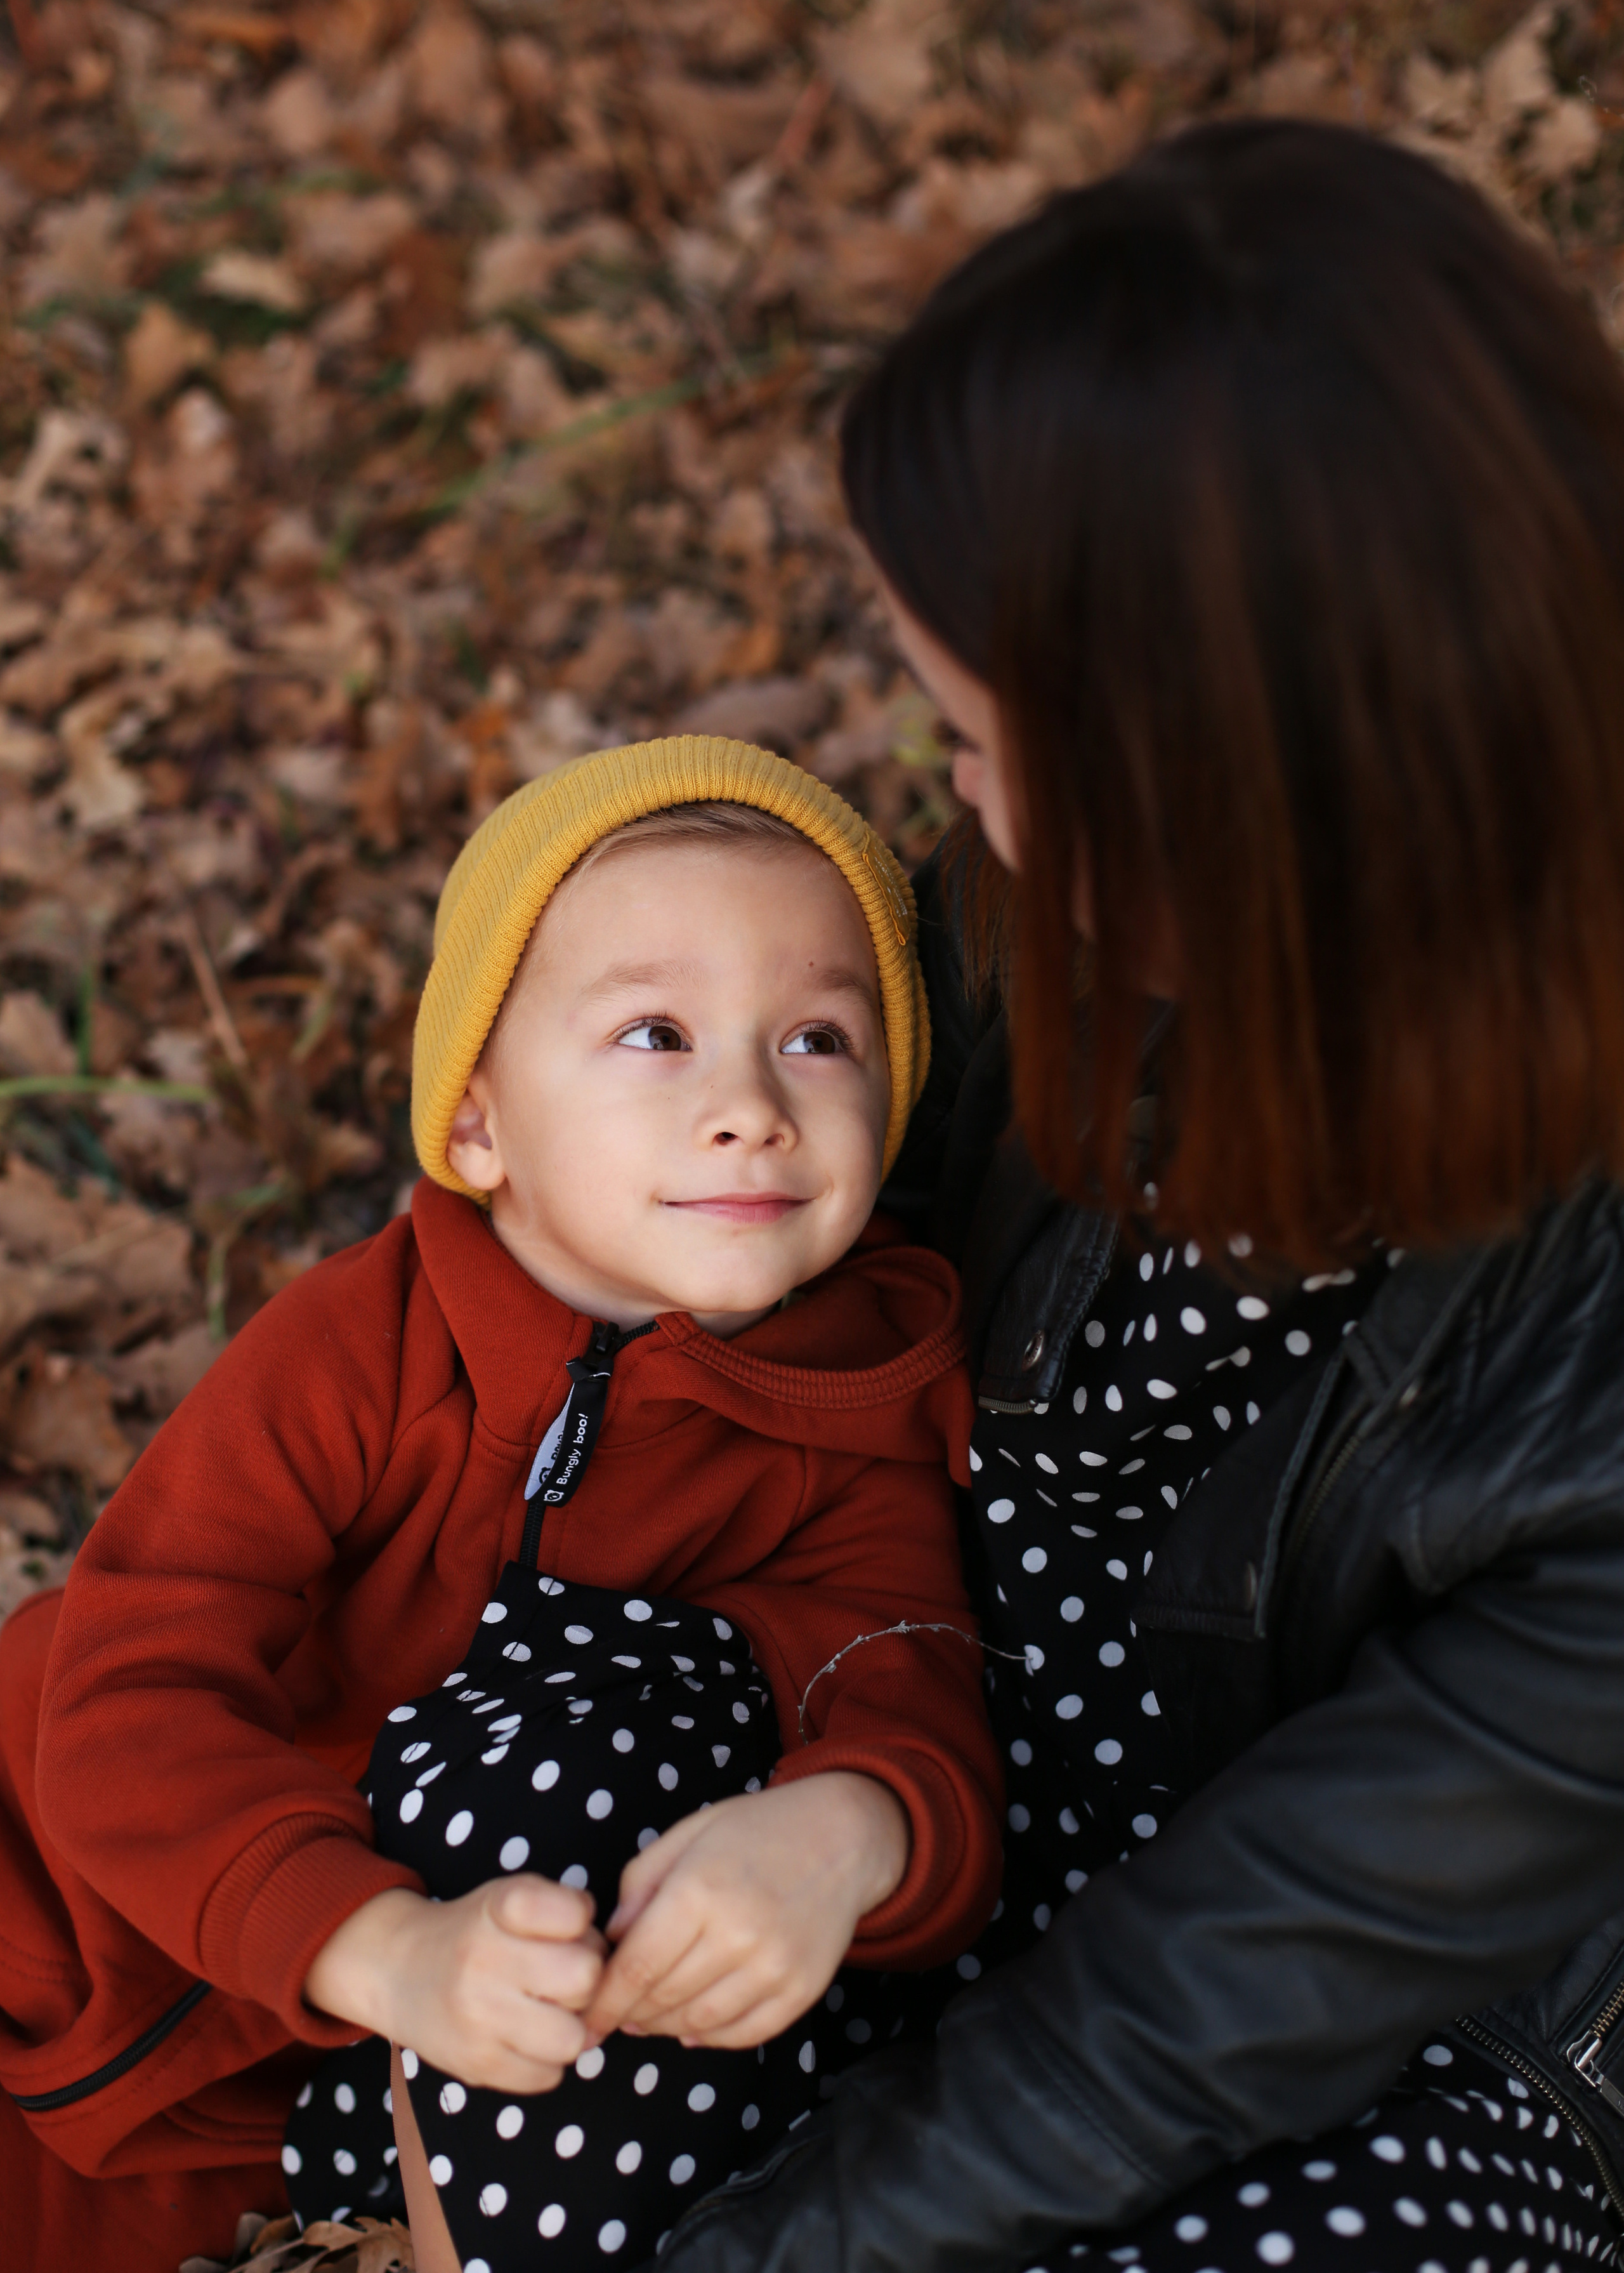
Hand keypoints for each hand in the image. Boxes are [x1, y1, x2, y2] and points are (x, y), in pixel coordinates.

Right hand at [304, 1879, 604, 2091]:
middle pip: (584, 1978)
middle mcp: (484, 1960)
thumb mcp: (509, 1897)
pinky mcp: (475, 2066)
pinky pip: (548, 2077)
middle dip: (586, 1978)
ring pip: (572, 2037)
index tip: (567, 1928)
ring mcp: (477, 2019)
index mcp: (498, 1907)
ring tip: (550, 2012)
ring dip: (571, 2026)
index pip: (576, 1913)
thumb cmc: (475, 1931)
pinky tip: (526, 2038)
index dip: (584, 1923)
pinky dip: (547, 2061)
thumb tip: (612, 1962)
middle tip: (564, 1977)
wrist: (398, 1970)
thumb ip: (564, 1912)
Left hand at [581, 1771, 909, 2051]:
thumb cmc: (756, 1830)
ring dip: (665, 2027)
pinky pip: (745, 2034)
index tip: (586, 2018)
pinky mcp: (802, 1990)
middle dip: (629, 2014)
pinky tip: (693, 2026)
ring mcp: (774, 1968)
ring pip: (699, 2023)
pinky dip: (712, 2037)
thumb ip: (641, 1883)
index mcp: (699, 1891)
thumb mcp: (688, 1834)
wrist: (841, 1836)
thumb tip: (612, 1940)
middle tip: (615, 2014)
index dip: (603, 2001)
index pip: (635, 1968)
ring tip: (649, 2018)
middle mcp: (737, 1935)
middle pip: (663, 1999)